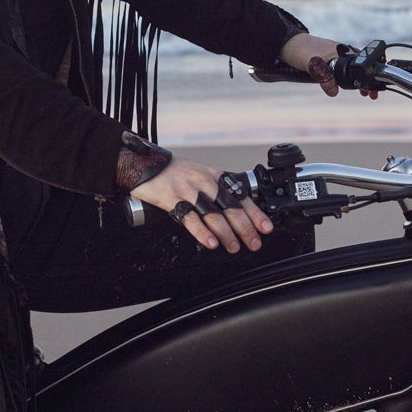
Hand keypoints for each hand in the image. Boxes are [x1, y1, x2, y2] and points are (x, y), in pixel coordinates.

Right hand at [131, 156, 272, 252]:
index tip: (266, 228)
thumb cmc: (174, 172)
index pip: (241, 195)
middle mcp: (205, 183)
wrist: (145, 163)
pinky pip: (190, 218)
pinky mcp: (172, 199)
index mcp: (215, 176)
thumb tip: (236, 210)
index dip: (255, 213)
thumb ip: (217, 189)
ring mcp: (189, 191)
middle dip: (245, 227)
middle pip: (231, 207)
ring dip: (227, 233)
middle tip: (254, 243)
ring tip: (234, 247)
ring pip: (213, 215)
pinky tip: (211, 242)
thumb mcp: (201, 173)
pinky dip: (202, 232)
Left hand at [278, 32, 376, 97]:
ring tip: (361, 92)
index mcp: (340, 51)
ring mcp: (332, 56)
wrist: (284, 43)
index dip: (367, 77)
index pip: (360, 64)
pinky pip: (339, 70)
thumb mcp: (312, 65)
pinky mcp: (325, 60)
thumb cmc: (299, 50)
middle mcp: (339, 52)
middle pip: (357, 68)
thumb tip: (334, 92)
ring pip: (349, 70)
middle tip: (369, 95)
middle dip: (364, 81)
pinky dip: (345, 78)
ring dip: (355, 81)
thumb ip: (324, 77)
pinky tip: (344, 85)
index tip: (371, 90)